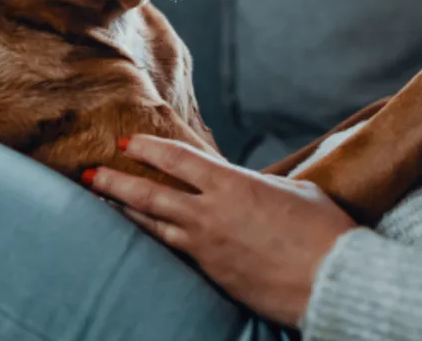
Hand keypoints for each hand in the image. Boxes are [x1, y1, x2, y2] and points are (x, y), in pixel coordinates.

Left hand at [85, 136, 357, 326]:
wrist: (330, 278)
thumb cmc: (323, 231)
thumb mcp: (295, 194)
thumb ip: (265, 186)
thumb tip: (253, 189)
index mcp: (233, 184)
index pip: (178, 159)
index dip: (148, 148)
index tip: (126, 142)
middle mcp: (211, 214)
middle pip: (149, 194)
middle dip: (116, 182)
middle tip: (90, 173)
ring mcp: (206, 247)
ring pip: (153, 226)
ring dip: (125, 213)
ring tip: (101, 204)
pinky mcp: (211, 275)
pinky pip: (173, 252)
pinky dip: (152, 241)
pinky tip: (141, 239)